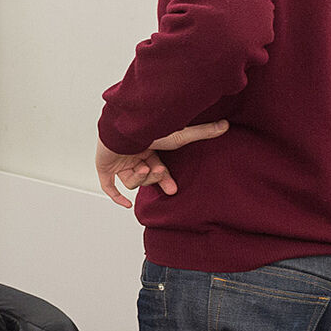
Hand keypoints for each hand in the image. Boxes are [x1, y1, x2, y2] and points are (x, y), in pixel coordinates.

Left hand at [95, 120, 229, 207]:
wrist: (121, 127)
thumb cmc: (147, 129)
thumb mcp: (178, 135)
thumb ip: (201, 133)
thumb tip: (226, 125)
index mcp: (146, 146)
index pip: (157, 167)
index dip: (165, 179)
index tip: (173, 190)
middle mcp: (131, 154)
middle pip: (145, 175)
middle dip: (155, 180)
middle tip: (166, 184)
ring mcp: (117, 161)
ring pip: (130, 180)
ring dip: (140, 179)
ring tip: (144, 169)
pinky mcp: (104, 166)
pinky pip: (108, 185)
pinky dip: (115, 195)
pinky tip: (125, 204)